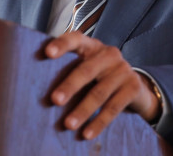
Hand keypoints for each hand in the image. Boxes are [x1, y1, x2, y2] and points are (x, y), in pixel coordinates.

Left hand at [45, 31, 159, 138]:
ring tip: (68, 124)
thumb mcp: (88, 67)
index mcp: (92, 46)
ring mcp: (123, 70)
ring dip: (83, 110)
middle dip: (70, 86)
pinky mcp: (133, 87)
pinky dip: (99, 122)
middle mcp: (109, 54)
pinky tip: (87, 133)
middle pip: (87, 70)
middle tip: (54, 100)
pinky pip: (113, 108)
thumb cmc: (100, 76)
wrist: (136, 87)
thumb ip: (69, 68)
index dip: (62, 45)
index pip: (76, 39)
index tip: (47, 53)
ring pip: (100, 92)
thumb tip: (36, 85)